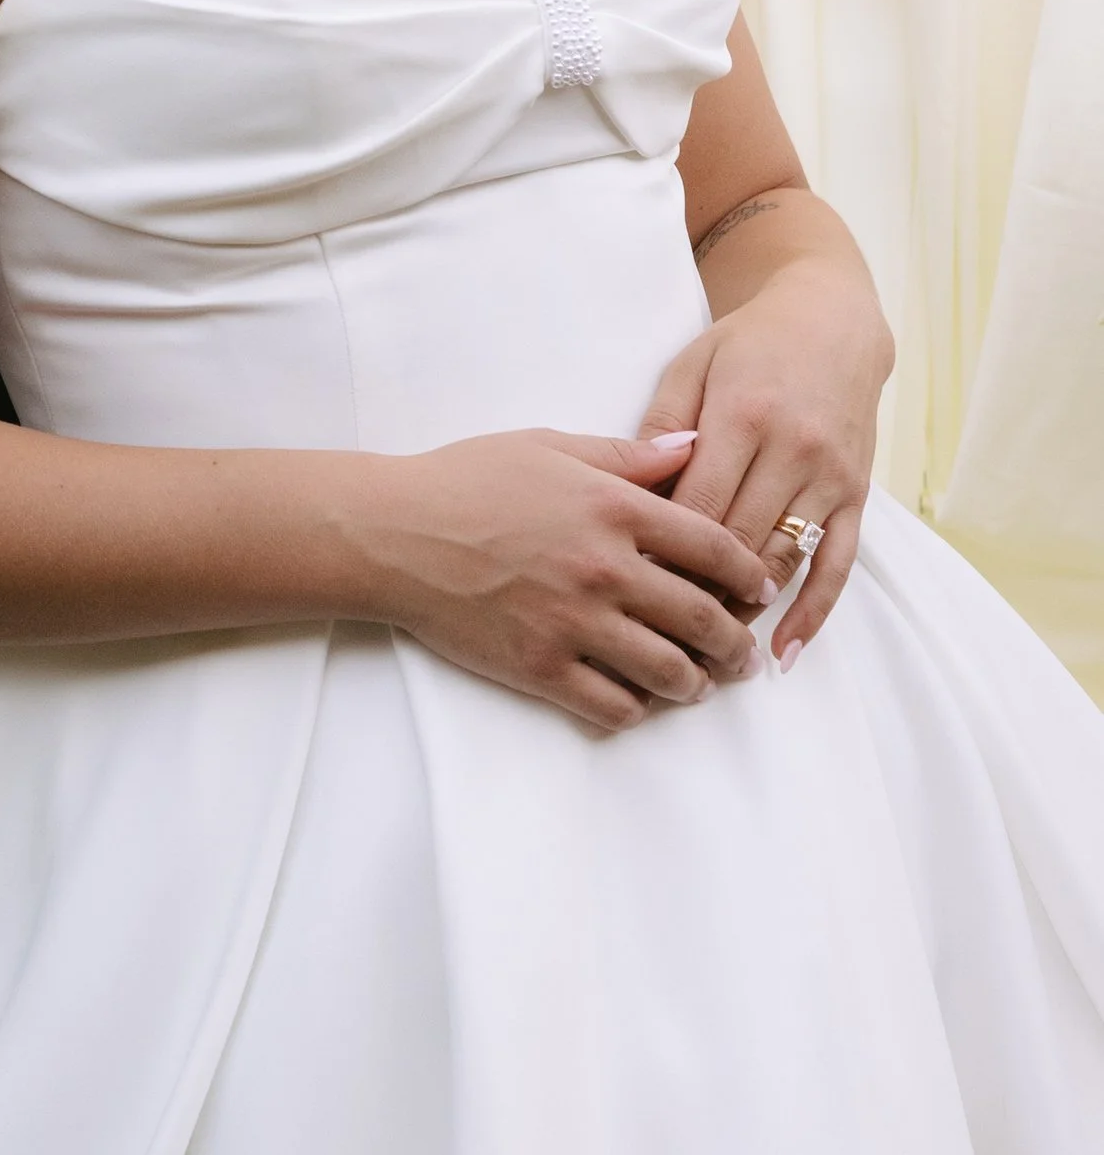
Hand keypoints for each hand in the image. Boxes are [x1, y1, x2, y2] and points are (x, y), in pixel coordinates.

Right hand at [351, 425, 772, 733]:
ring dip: (696, 683)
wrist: (393, 533)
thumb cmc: (465, 480)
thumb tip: (689, 448)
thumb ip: (627, 454)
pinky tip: (640, 700)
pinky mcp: (540, 667)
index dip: (750, 572)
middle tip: (744, 655)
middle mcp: (605, 570)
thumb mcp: (549, 446)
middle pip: (702, 618)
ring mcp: (574, 624)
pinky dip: (637, 709)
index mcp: (614, 508)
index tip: (760, 588)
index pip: (713, 546)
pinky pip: (612, 705)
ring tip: (701, 684)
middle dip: (736, 643)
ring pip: (667, 670)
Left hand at [640, 257, 887, 662]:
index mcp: (743, 417)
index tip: (629, 588)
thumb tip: (632, 492)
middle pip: (738, 542)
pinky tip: (784, 651)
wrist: (831, 321)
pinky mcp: (858, 496)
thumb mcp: (690, 366)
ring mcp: (831, 477)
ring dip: (744, 610)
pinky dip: (813, 613)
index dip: (663, 554)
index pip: (698, 507)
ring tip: (702, 649)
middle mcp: (793, 451)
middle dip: (696, 591)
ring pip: (783, 561)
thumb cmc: (747, 344)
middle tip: (654, 633)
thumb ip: (660, 427)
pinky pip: (838, 566)